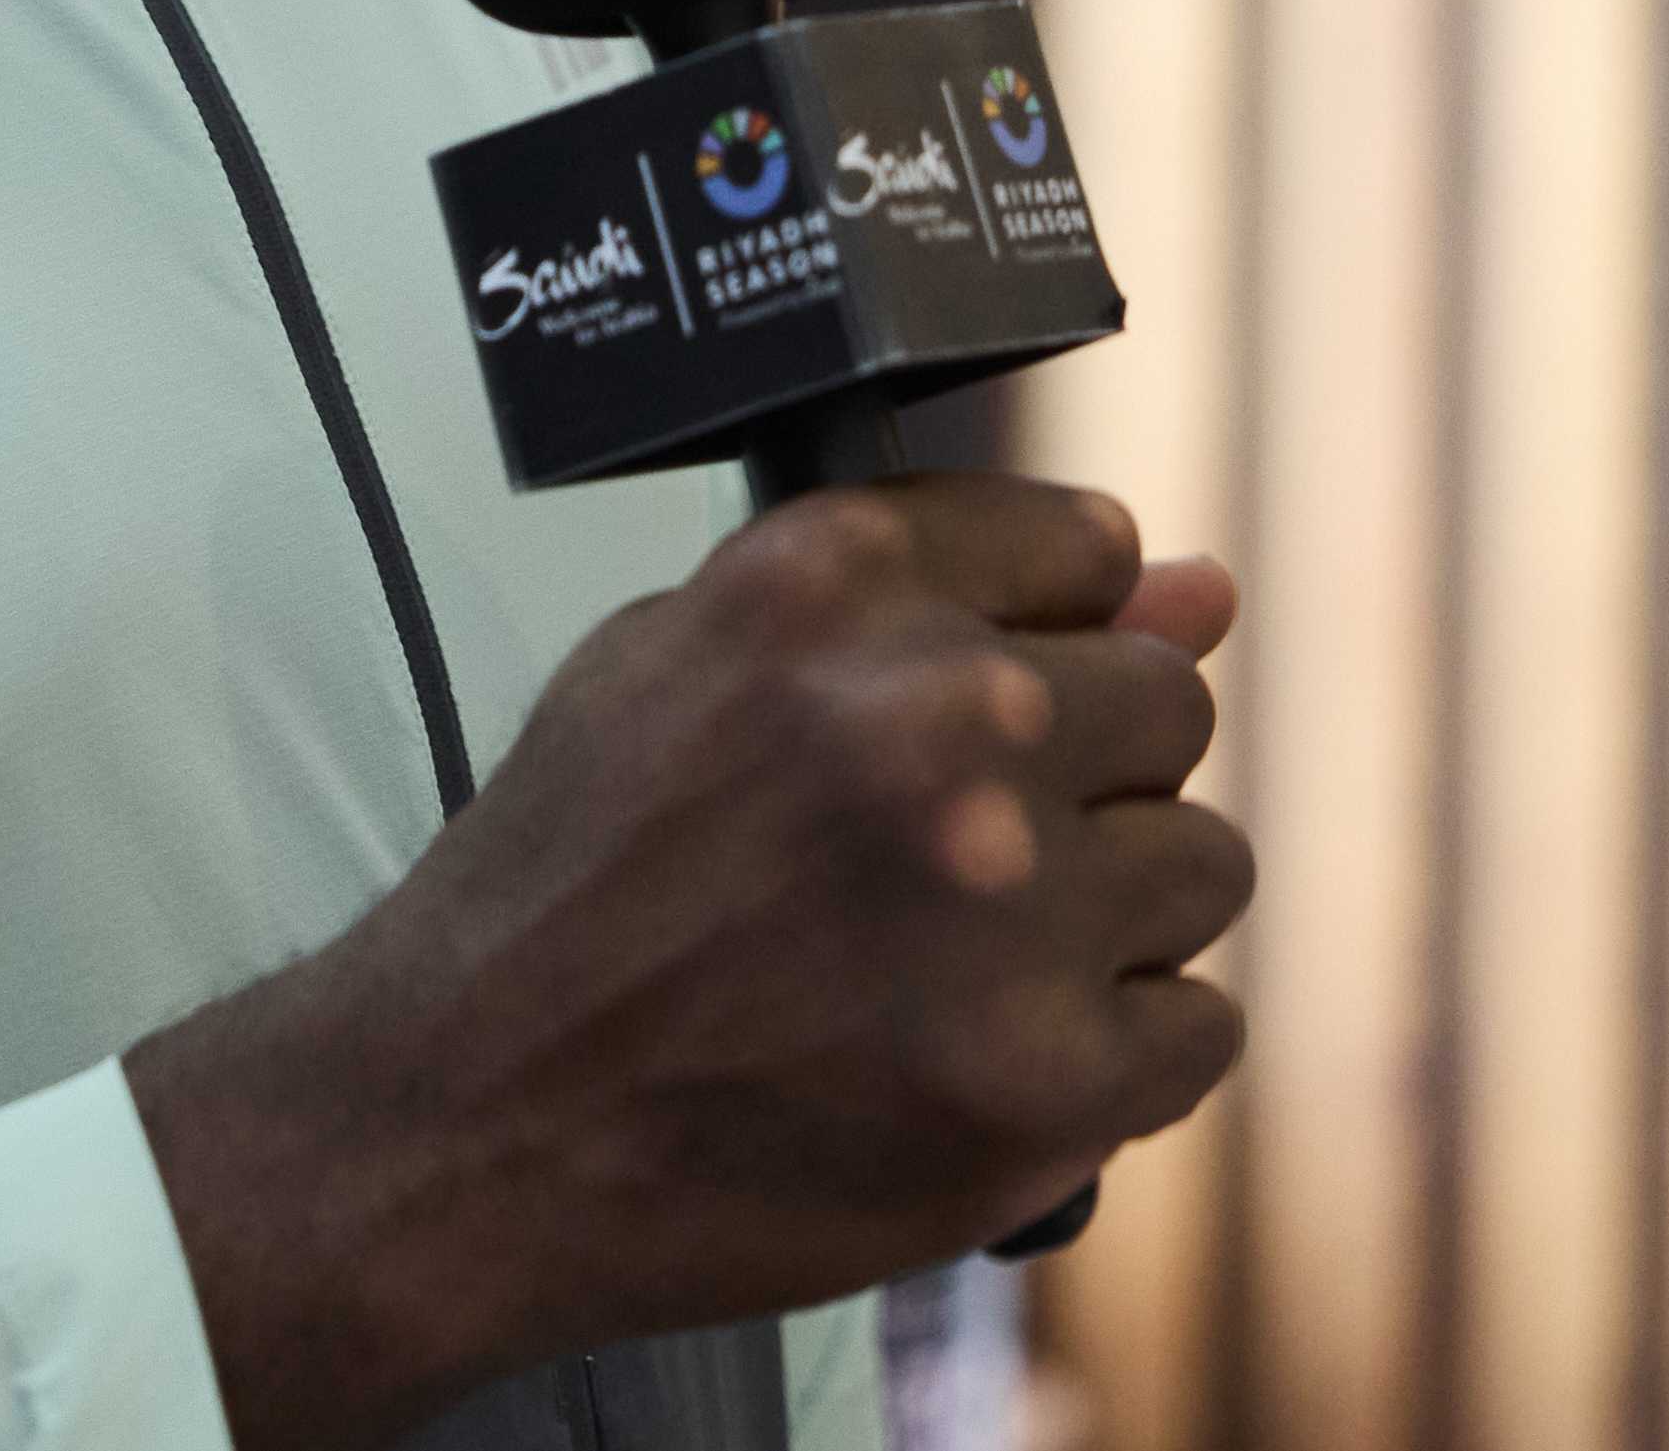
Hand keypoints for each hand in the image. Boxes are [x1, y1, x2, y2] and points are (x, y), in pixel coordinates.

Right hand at [124, 477, 1247, 1448]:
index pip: (1089, 547)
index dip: (1047, 641)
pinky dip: (1113, 1061)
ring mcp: (1008, 901)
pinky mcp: (1047, 1075)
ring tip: (956, 971)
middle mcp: (936, 716)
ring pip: (1200, 865)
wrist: (467, 1122)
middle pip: (1161, 705)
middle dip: (1082, 784)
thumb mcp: (694, 666)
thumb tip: (1195, 583)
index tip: (1001, 710)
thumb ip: (941, 606)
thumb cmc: (575, 895)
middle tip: (951, 871)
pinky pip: (1198, 1028)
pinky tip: (984, 1060)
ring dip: (1106, 924)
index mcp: (836, 586)